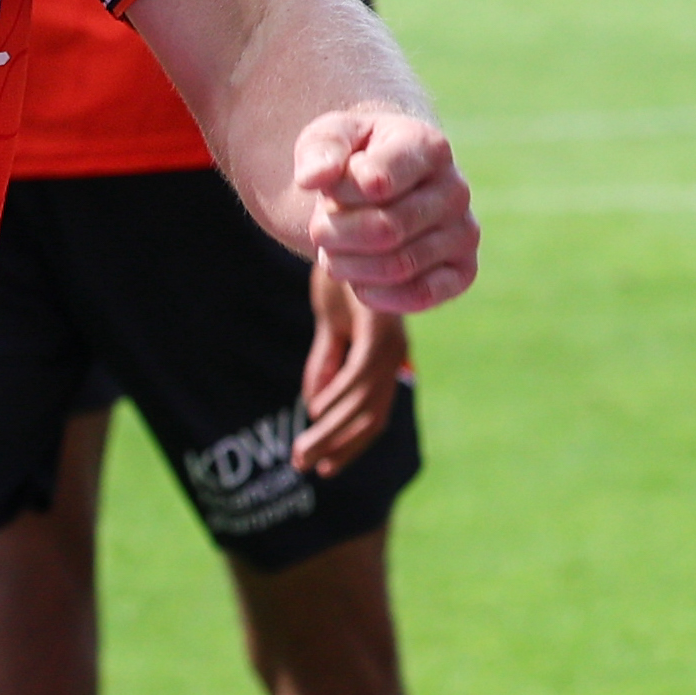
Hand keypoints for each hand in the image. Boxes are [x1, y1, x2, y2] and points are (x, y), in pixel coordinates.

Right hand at [293, 260, 409, 475]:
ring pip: (363, 402)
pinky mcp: (377, 326)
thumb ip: (328, 361)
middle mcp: (394, 352)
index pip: (374, 414)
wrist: (343, 226)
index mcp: (387, 355)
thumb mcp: (330, 323)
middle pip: (372, 416)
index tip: (325, 468)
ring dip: (330, 431)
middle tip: (304, 468)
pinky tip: (313, 411)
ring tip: (301, 452)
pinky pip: (358, 374)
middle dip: (339, 447)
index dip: (351, 445)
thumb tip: (317, 406)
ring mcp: (389, 341)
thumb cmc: (339, 273)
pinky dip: (335, 396)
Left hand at [296, 106, 474, 317]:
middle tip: (320, 229)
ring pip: (397, 266)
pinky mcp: (463, 271)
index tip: (330, 187)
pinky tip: (358, 281)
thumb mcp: (328, 137)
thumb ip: (319, 151)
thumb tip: (313, 177)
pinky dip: (377, 295)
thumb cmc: (354, 159)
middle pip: (383, 231)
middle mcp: (455, 189)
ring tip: (334, 252)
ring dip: (348, 266)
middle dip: (335, 235)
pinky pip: (420, 296)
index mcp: (427, 147)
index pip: (375, 183)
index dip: (338, 193)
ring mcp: (464, 232)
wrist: (381, 185)